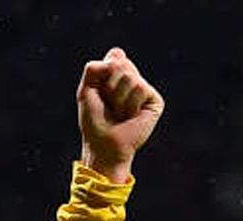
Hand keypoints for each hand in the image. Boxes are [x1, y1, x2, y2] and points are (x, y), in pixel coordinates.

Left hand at [76, 47, 163, 182]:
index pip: (116, 56)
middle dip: (109, 86)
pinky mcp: (155, 101)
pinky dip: (130, 104)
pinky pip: (140, 89)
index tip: (100, 91)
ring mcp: (145, 90)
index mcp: (118, 76)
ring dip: (118, 98)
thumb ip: (93, 69)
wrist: (104, 144)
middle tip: (109, 104)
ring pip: (130, 77)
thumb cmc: (94, 120)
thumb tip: (117, 54)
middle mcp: (134, 80)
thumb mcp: (86, 91)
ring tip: (119, 113)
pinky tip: (130, 116)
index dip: (104, 72)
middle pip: (121, 64)